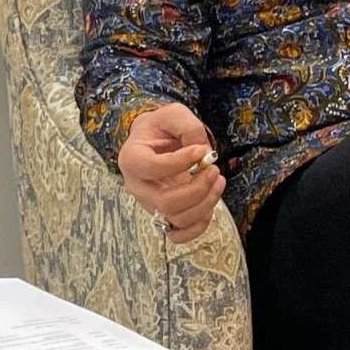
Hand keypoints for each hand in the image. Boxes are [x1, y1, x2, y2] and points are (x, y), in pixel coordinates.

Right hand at [117, 102, 225, 245]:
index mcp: (131, 158)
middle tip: (214, 170)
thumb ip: (188, 127)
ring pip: (176, 219)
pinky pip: (179, 234)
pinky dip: (199, 225)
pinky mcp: (163, 215)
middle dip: (198, 189)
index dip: (181, 161)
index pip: (153, 168)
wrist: (155, 141)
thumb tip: (203, 155)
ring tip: (218, 181)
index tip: (202, 150)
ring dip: (205, 204)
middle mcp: (137, 186)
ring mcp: (149, 204)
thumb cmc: (162, 128)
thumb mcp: (173, 114)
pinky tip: (210, 204)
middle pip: (166, 202)